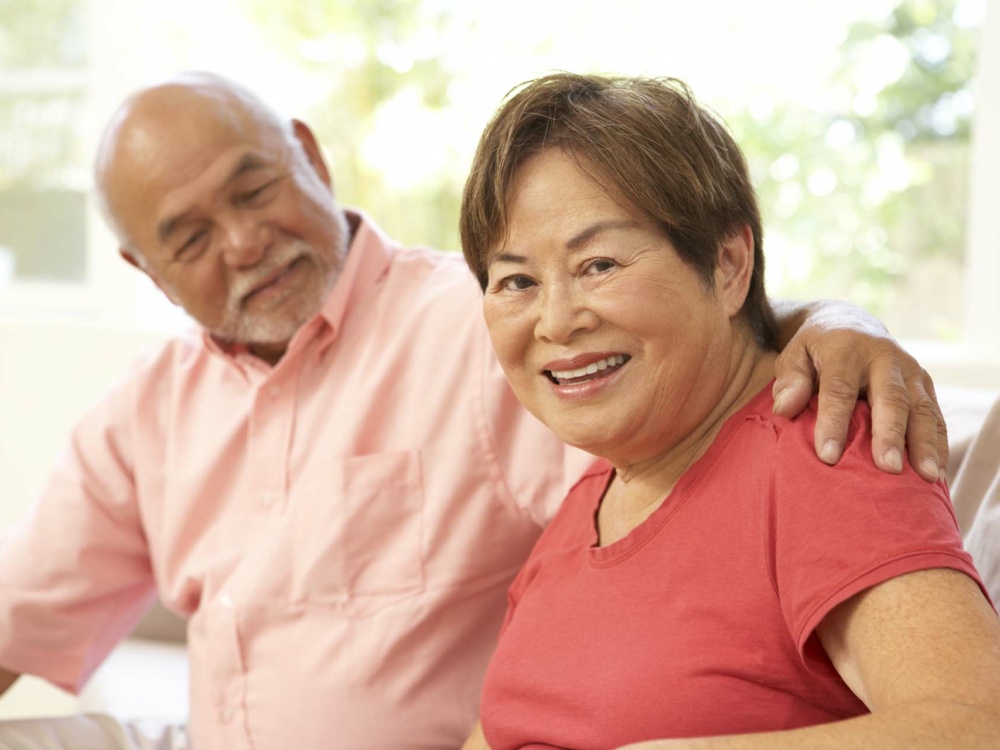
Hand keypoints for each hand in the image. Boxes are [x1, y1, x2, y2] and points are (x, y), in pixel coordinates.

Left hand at [771, 301, 945, 481]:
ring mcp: (910, 370)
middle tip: (888, 468)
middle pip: (891, 398)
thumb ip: (790, 380)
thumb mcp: (794, 355)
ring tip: (926, 477)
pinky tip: (937, 473)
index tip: (828, 456)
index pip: (839, 389)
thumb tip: (785, 409)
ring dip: (926, 443)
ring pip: (923, 408)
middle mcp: (885, 357)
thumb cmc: (815, 350)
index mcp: (847, 349)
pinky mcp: (926, 384)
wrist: (849, 322)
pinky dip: (939, 444)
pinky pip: (936, 416)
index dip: (833, 423)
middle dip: (890, 434)